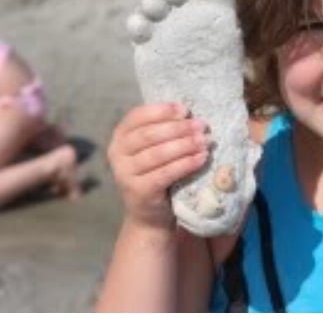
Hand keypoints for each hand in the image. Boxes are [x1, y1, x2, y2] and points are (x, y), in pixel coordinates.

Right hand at [107, 102, 210, 229]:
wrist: (149, 213)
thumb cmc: (156, 169)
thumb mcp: (155, 145)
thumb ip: (165, 129)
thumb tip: (190, 115)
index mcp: (121, 135)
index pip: (138, 116)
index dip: (163, 111)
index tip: (186, 110)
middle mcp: (117, 153)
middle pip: (150, 135)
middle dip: (179, 128)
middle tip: (202, 125)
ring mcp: (124, 174)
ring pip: (158, 154)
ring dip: (185, 145)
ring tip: (205, 141)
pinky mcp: (138, 191)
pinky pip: (165, 174)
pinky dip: (186, 164)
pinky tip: (202, 158)